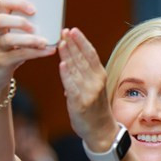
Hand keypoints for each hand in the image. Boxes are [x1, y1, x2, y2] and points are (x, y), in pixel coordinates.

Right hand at [0, 0, 56, 97]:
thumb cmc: (10, 51)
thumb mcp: (16, 36)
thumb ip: (28, 27)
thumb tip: (55, 21)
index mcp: (1, 21)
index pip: (2, 2)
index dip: (17, 2)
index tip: (33, 9)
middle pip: (0, 19)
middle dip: (20, 21)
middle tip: (34, 27)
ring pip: (8, 40)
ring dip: (29, 39)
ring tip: (43, 42)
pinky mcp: (2, 61)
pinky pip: (19, 55)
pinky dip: (36, 53)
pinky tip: (49, 51)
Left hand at [57, 28, 117, 147]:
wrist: (101, 131)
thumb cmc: (95, 109)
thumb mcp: (93, 88)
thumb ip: (82, 75)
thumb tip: (68, 62)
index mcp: (100, 76)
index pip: (91, 54)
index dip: (81, 41)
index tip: (72, 30)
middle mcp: (97, 82)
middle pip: (83, 58)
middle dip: (73, 43)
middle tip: (63, 30)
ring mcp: (89, 92)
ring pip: (76, 69)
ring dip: (68, 55)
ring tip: (60, 42)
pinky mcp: (80, 103)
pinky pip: (72, 86)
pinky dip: (67, 75)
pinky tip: (62, 64)